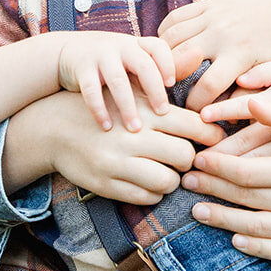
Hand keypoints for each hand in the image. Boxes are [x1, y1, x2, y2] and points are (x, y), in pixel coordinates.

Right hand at [7, 89, 225, 203]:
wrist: (55, 127)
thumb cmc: (107, 106)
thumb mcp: (135, 90)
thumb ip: (169, 85)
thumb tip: (204, 72)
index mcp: (145, 110)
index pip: (194, 126)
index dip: (211, 135)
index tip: (215, 139)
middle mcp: (133, 137)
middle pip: (185, 156)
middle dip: (190, 160)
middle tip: (185, 157)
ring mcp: (118, 163)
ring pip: (168, 182)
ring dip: (172, 179)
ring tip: (166, 170)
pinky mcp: (107, 184)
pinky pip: (145, 197)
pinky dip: (153, 192)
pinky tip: (147, 180)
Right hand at [56, 32, 175, 131]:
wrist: (70, 53)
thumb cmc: (116, 63)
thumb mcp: (140, 61)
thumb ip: (169, 63)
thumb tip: (201, 58)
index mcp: (139, 44)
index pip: (159, 47)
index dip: (168, 64)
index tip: (172, 85)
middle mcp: (122, 45)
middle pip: (142, 64)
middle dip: (153, 89)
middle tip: (163, 114)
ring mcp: (100, 55)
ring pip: (117, 79)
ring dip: (127, 105)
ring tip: (135, 129)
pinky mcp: (81, 67)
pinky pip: (90, 89)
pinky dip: (99, 109)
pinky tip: (106, 128)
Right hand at [159, 0, 270, 111]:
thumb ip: (249, 93)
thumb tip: (224, 116)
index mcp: (240, 53)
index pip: (208, 85)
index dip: (195, 105)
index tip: (191, 115)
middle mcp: (223, 33)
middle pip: (181, 58)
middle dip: (168, 79)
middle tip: (164, 94)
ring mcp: (213, 15)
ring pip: (172, 36)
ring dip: (161, 55)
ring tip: (158, 72)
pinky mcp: (207, 3)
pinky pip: (175, 16)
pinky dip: (164, 33)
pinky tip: (163, 48)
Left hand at [181, 92, 270, 262]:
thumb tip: (248, 102)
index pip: (247, 171)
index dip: (218, 166)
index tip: (197, 159)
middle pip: (247, 199)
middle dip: (213, 190)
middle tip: (187, 182)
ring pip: (257, 228)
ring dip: (223, 220)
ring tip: (198, 210)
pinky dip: (255, 247)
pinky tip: (233, 238)